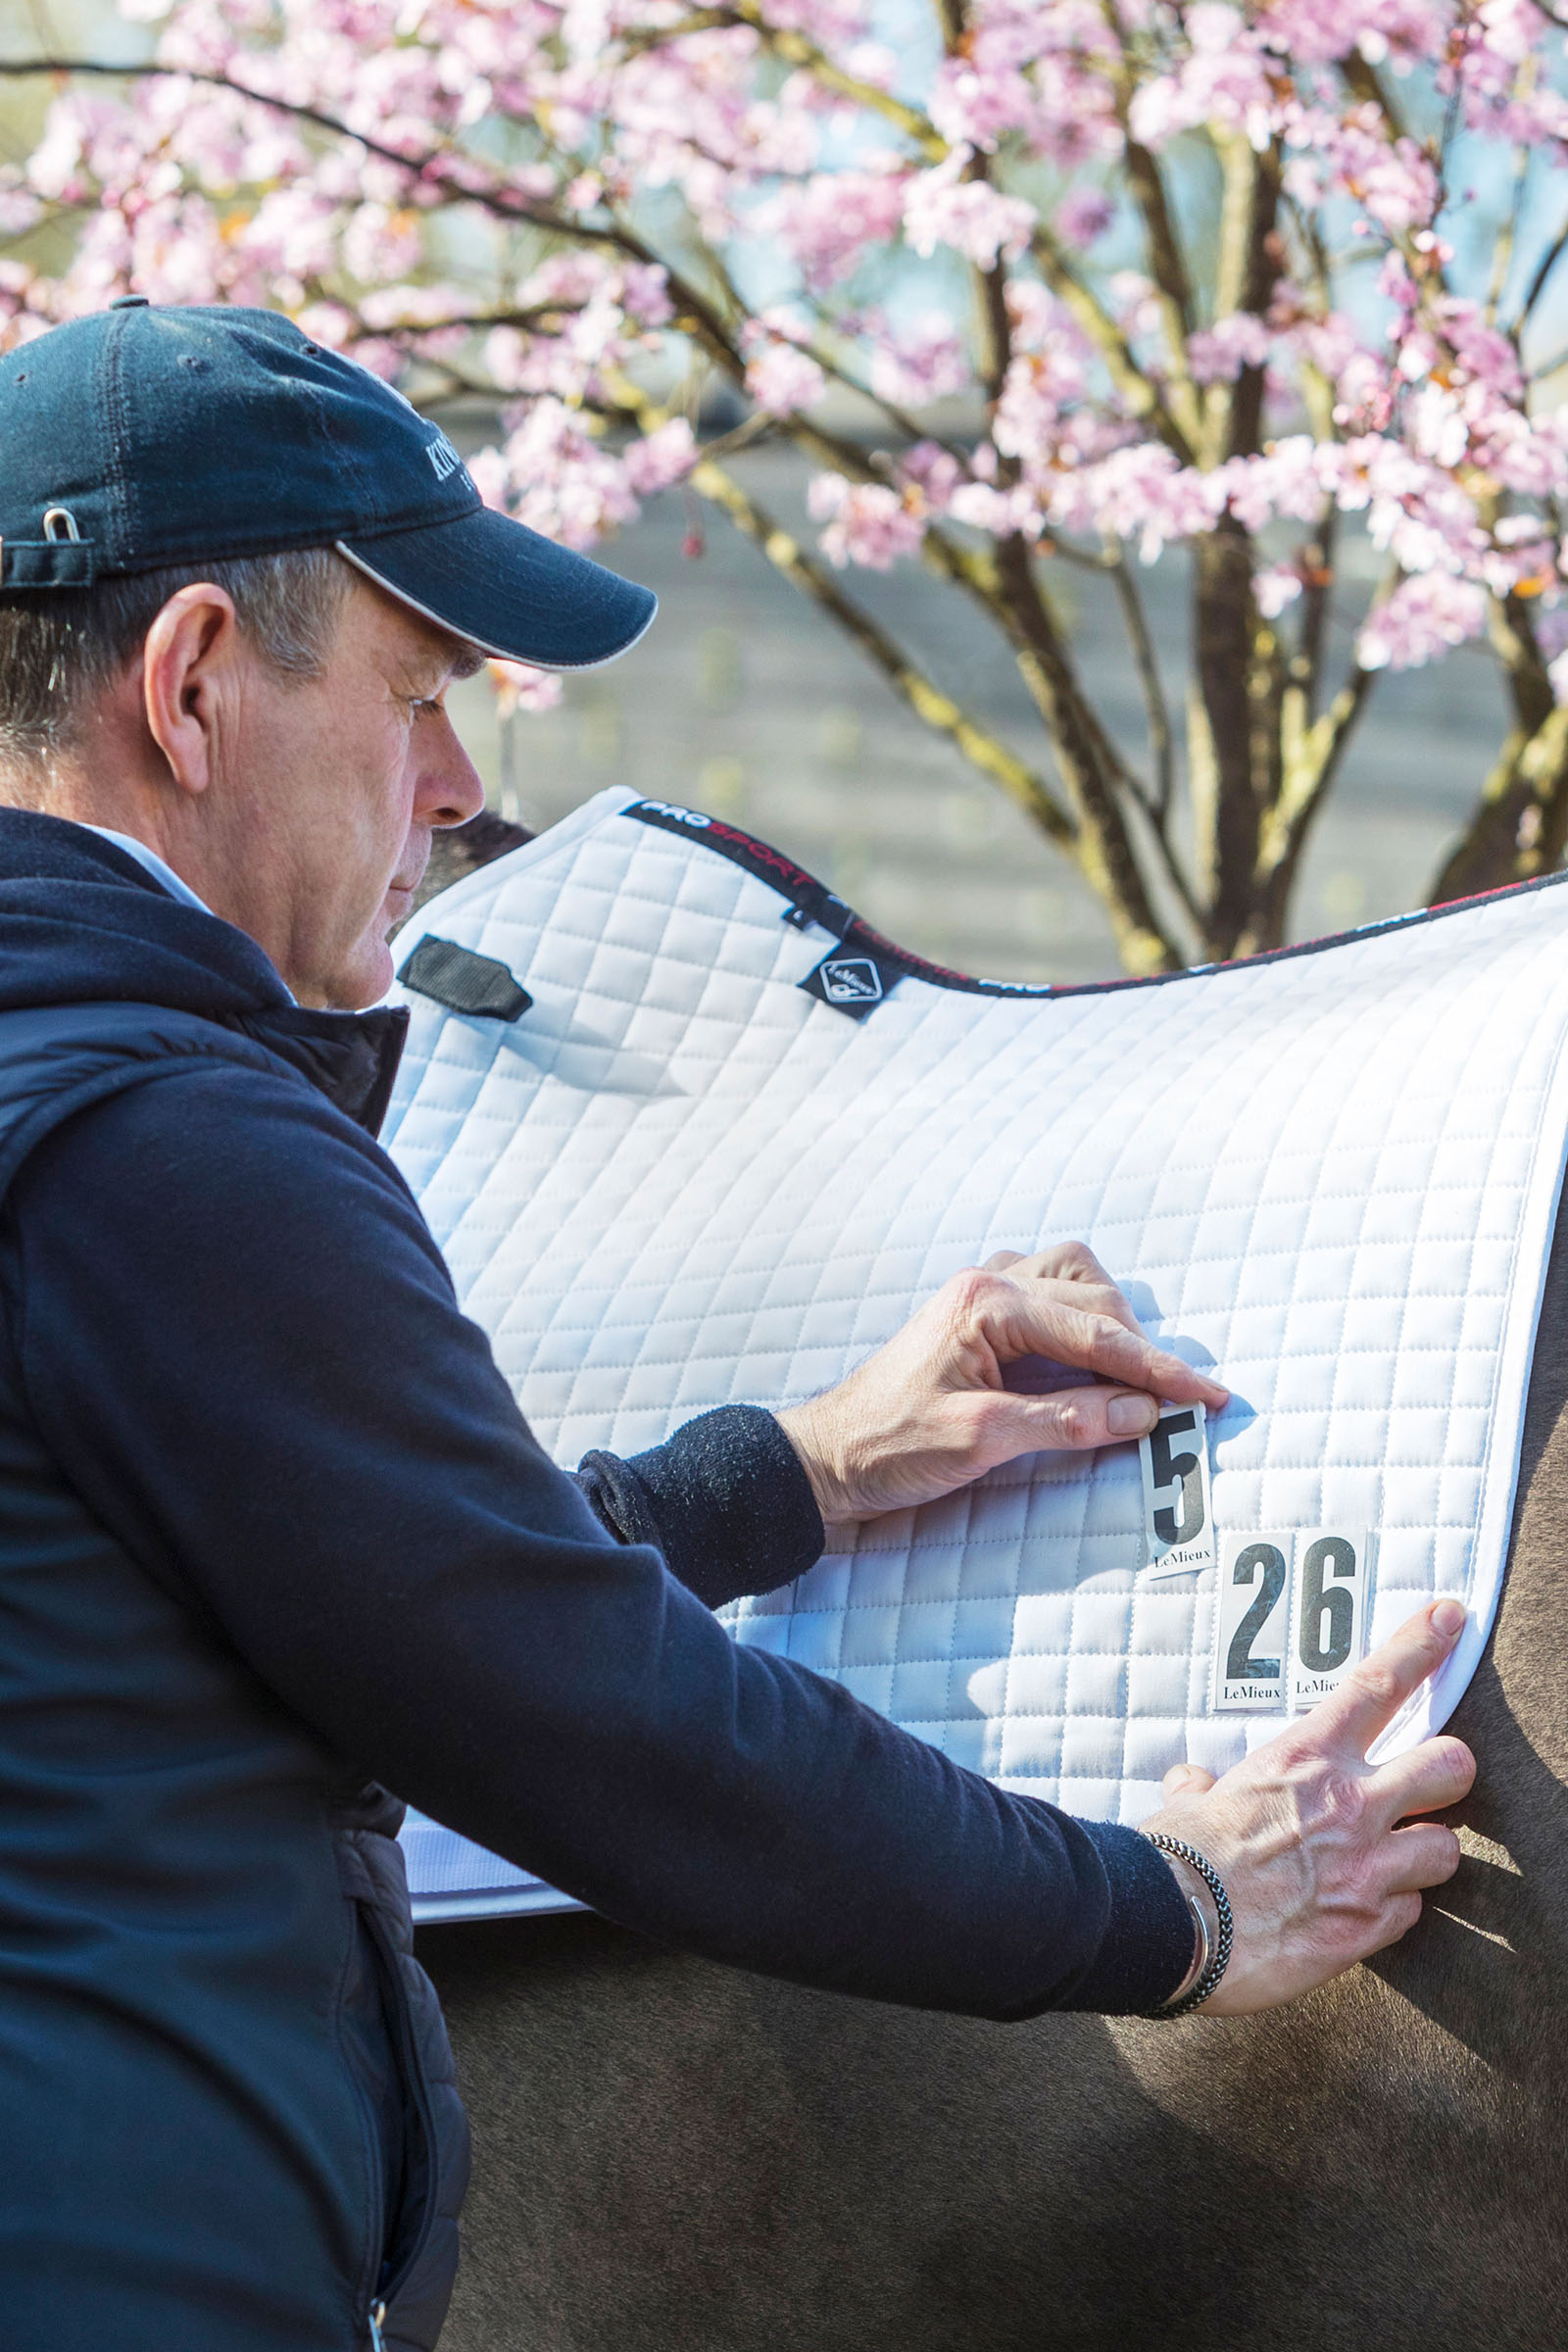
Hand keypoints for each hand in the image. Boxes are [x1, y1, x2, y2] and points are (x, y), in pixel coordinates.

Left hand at [776, 1242, 1227, 1523]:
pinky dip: (1081, 1320)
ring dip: (1112, 1323)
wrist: (826, 1456)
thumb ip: (1065, 1423)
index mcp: (987, 1303)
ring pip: (1076, 1280)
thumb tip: (1143, 1415)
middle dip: (1143, 1351)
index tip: (1210, 1397)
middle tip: (1180, 1403)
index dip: (1160, 1369)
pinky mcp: (978, 1316)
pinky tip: (1089, 1358)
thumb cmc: (889, 1447)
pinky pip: (1049, 1293)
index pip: (1097, 1334)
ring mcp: (981, 1293)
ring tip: (1136, 1378)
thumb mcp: (981, 1441)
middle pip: (1095, 1301)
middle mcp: (988, 1283)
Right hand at [1140, 1600, 1475, 2015]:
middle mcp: (1349, 1804)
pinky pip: (1411, 1911)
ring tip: (1393, 1862)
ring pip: (1446, 1848)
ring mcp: (1366, 1867)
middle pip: (1450, 1765)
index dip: (1422, 1645)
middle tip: (1430, 1784)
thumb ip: (1202, 1787)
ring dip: (1423, 1854)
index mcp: (1305, 1758)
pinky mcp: (1368, 1927)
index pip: (1377, 1684)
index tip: (1451, 1617)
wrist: (1176, 1928)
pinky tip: (1360, 1913)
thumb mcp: (1190, 1803)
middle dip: (1448, 1771)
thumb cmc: (1177, 1857)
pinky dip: (1391, 1911)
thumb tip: (1193, 1783)